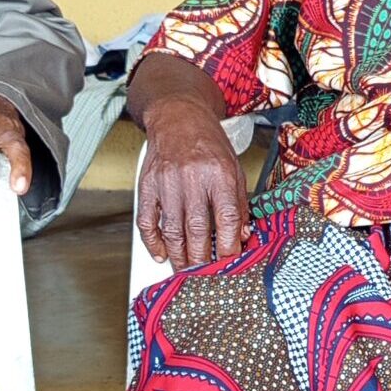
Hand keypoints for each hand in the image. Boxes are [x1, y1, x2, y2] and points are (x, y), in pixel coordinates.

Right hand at [136, 97, 247, 267]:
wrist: (178, 116)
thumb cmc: (209, 143)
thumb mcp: (233, 167)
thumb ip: (239, 202)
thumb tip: (242, 234)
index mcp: (218, 173)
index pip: (226, 218)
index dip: (229, 245)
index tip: (230, 261)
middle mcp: (192, 178)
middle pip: (197, 229)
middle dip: (202, 258)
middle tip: (205, 274)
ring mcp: (166, 182)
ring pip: (172, 230)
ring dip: (179, 255)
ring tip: (185, 270)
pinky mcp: (147, 185)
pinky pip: (147, 221)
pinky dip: (152, 241)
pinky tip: (161, 253)